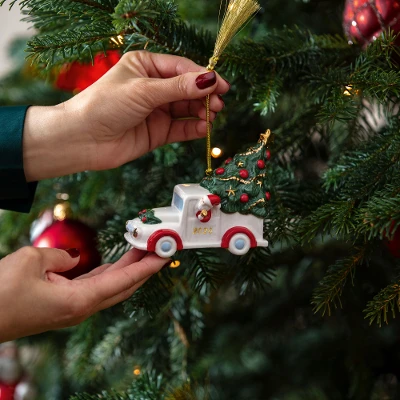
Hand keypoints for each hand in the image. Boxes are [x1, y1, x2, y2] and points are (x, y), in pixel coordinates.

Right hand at [0, 247, 165, 341]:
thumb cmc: (0, 293)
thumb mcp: (32, 261)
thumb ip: (60, 257)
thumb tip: (73, 259)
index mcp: (79, 300)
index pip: (124, 280)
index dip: (147, 267)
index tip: (165, 256)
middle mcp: (82, 308)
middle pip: (123, 285)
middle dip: (143, 266)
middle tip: (159, 247)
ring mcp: (74, 309)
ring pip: (110, 286)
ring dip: (127, 268)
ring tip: (141, 249)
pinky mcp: (64, 306)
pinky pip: (95, 287)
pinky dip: (109, 273)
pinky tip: (115, 263)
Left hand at [23, 51, 229, 180]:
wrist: (83, 139)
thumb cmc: (105, 105)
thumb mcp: (144, 90)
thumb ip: (178, 88)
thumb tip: (209, 80)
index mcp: (146, 66)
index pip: (181, 68)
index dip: (202, 76)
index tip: (220, 84)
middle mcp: (152, 87)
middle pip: (187, 89)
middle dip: (203, 95)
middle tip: (218, 103)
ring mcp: (156, 111)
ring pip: (186, 109)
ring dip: (201, 112)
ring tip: (212, 115)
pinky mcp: (157, 132)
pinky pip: (181, 129)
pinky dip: (193, 128)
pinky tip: (202, 128)